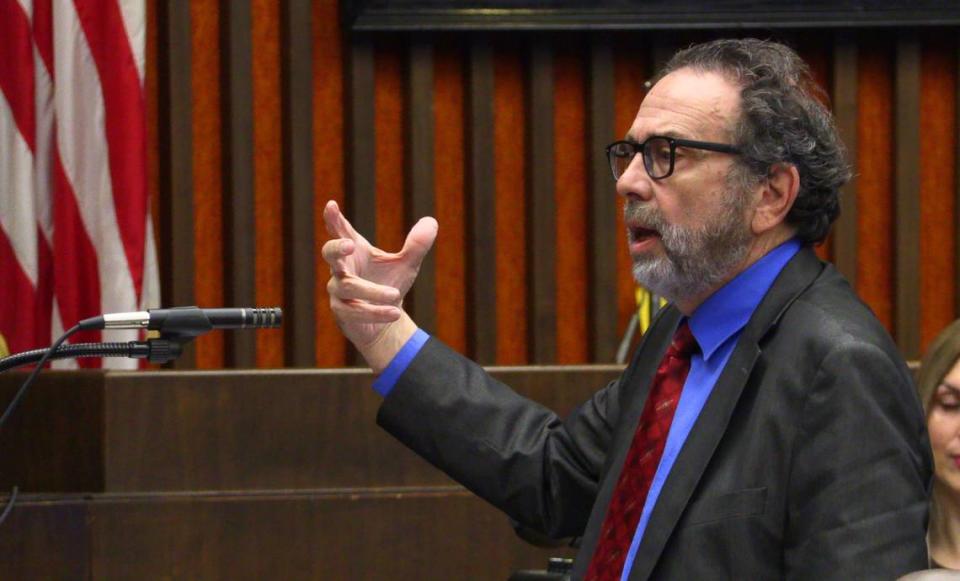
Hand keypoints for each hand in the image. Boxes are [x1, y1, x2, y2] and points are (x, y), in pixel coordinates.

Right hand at [322, 201, 437, 357]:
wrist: (385, 320)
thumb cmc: (389, 284)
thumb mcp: (406, 265)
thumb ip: (416, 245)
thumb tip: (432, 222)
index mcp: (355, 251)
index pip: (341, 231)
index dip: (334, 219)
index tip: (331, 204)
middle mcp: (342, 268)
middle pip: (329, 253)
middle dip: (337, 247)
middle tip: (350, 244)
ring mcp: (338, 290)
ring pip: (348, 287)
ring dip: (372, 291)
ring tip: (395, 294)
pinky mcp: (342, 312)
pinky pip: (355, 311)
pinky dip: (376, 312)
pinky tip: (394, 313)